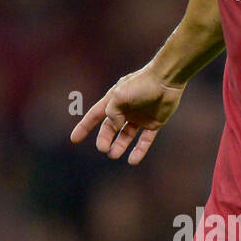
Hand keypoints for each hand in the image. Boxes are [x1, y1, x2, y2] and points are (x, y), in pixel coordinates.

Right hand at [69, 67, 183, 164]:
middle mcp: (126, 109)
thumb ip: (112, 112)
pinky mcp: (154, 123)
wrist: (166, 79)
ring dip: (120, 146)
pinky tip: (132, 160)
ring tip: (114, 155)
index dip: (84, 127)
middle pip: (111, 128)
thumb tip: (115, 127)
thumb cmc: (141, 84)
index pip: (95, 115)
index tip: (74, 139)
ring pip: (126, 135)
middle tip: (103, 149)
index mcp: (114, 100)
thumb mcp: (119, 96)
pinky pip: (145, 140)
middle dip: (105, 139)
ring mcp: (140, 117)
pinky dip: (139, 150)